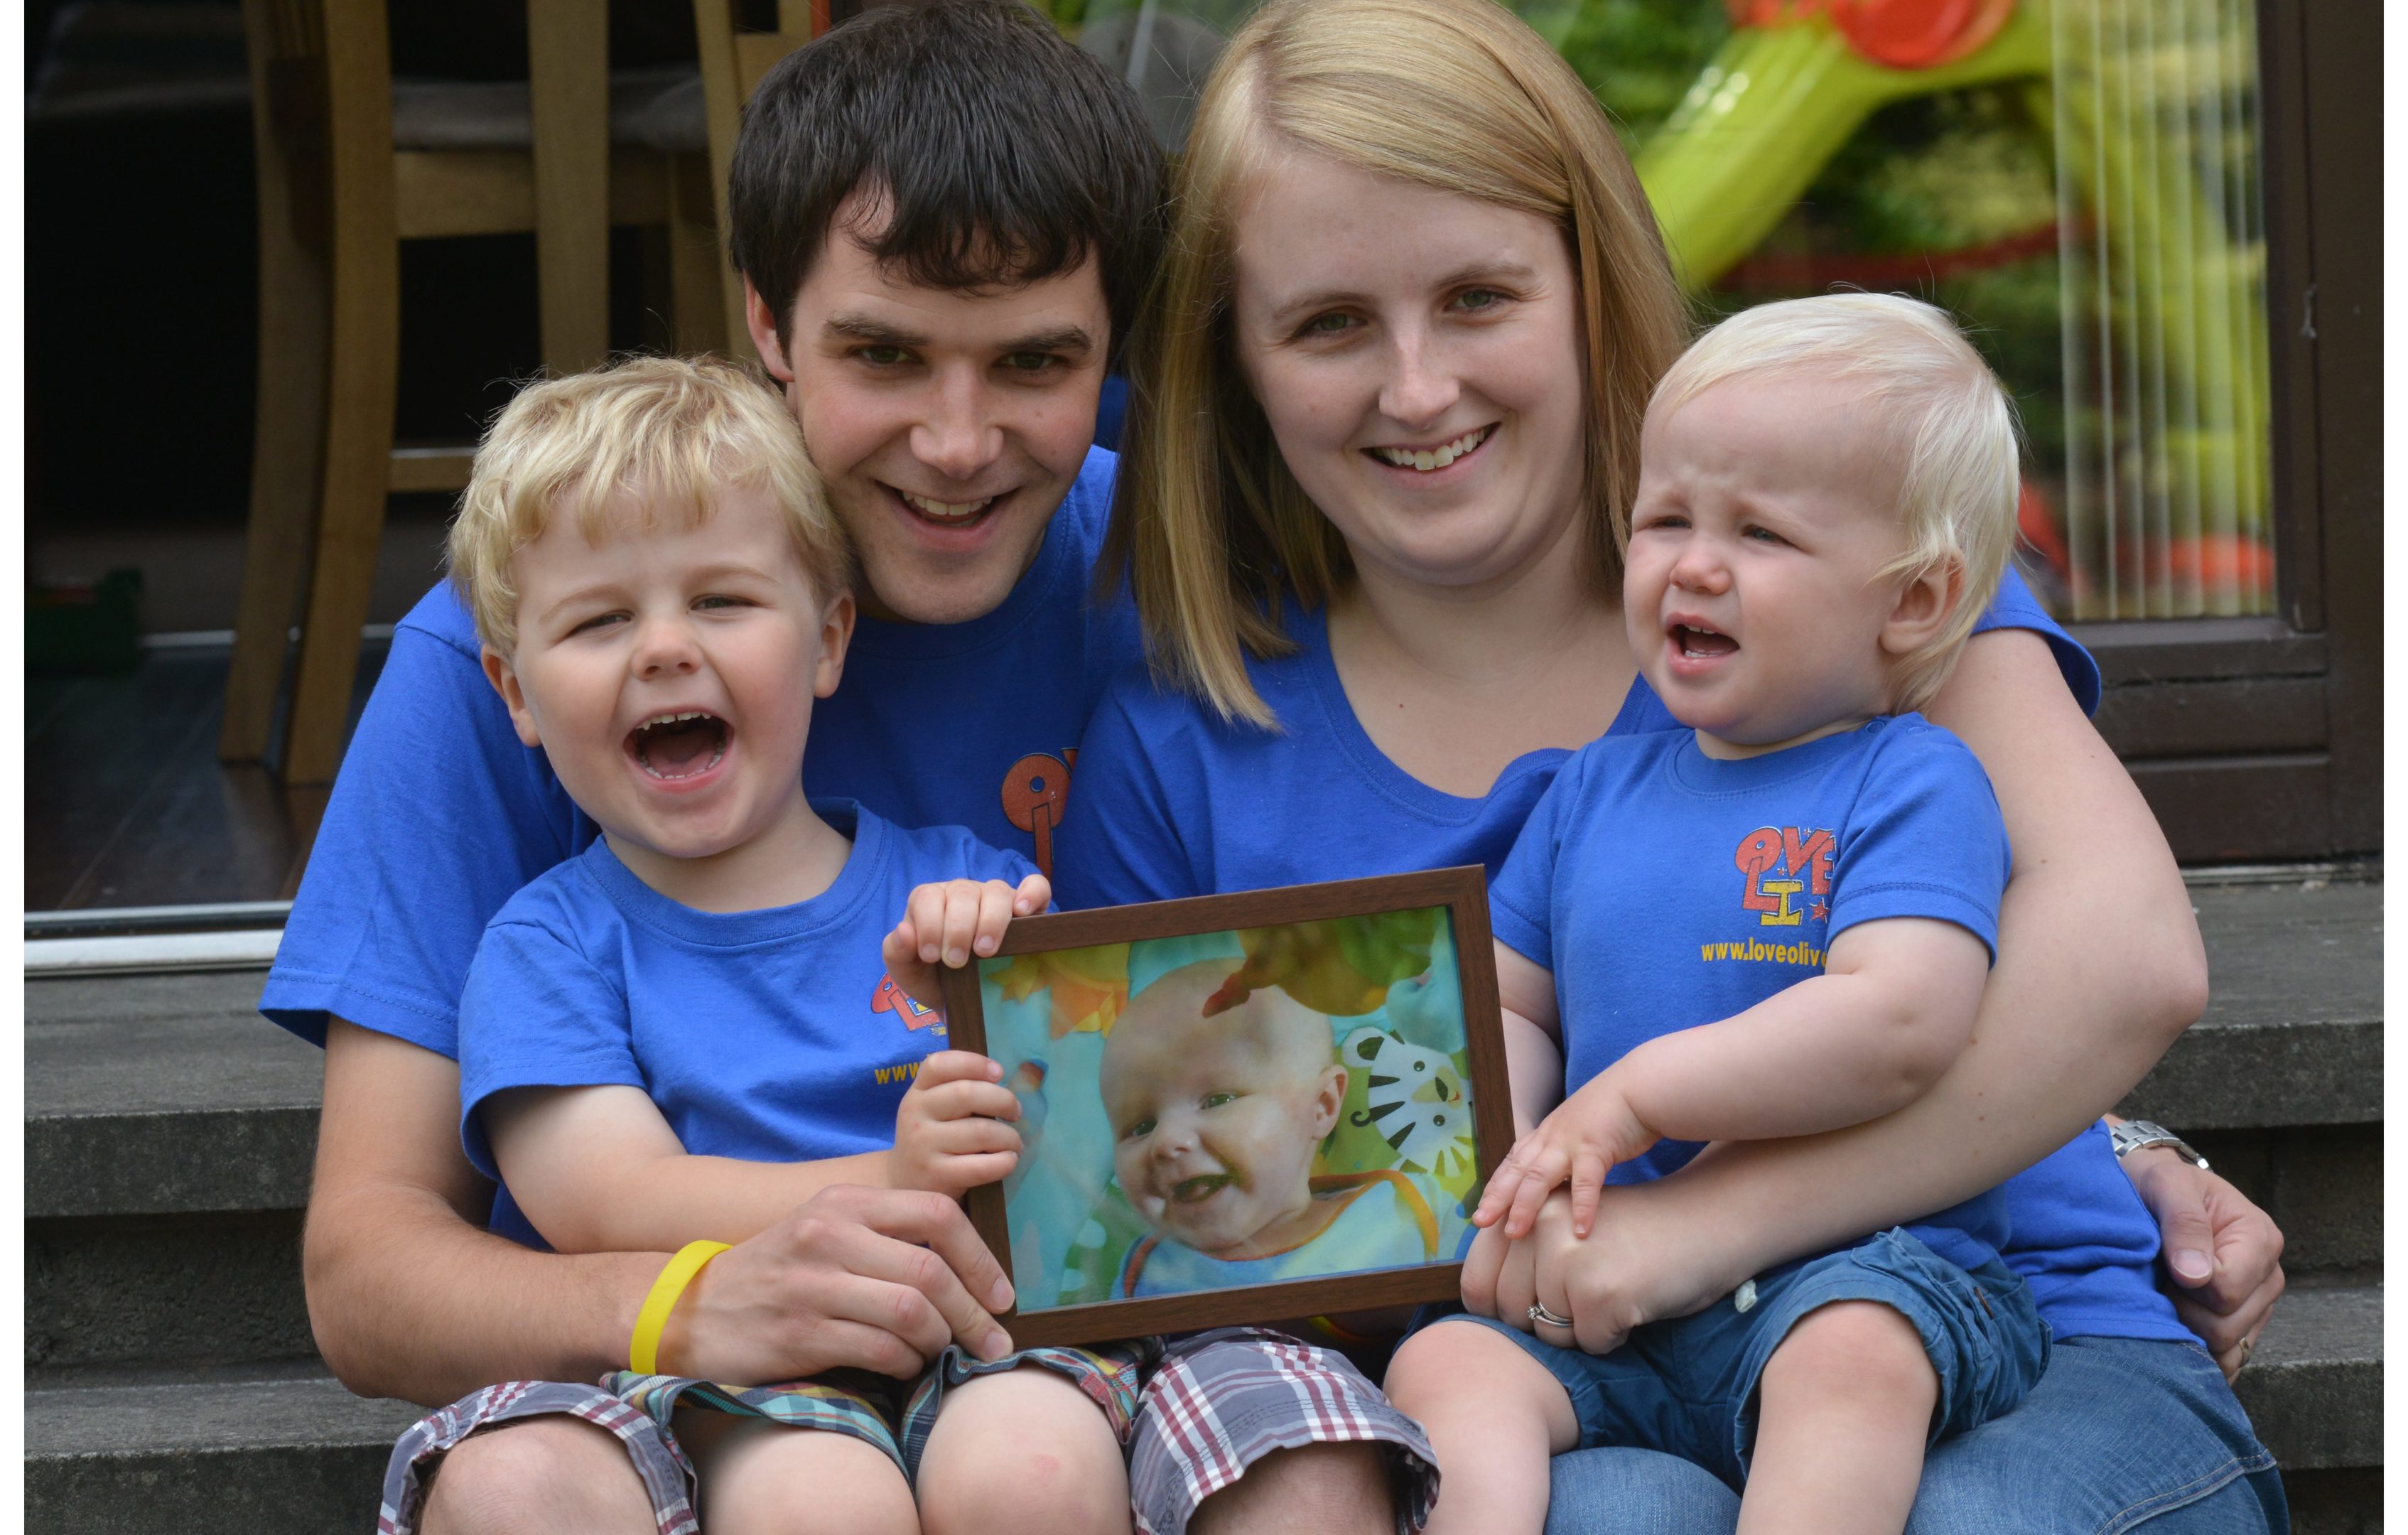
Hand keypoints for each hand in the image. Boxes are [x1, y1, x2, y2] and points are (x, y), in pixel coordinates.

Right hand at [658, 1184, 1016, 1383]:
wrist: (690, 1309)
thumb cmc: (777, 1273)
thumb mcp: (825, 1231)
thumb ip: (886, 1237)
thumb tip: (967, 1271)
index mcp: (845, 1202)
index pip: (937, 1214)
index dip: (981, 1258)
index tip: (1002, 1296)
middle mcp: (829, 1235)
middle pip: (932, 1271)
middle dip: (974, 1314)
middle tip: (993, 1343)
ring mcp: (812, 1285)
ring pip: (911, 1312)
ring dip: (939, 1342)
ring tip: (939, 1354)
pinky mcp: (800, 1334)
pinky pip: (880, 1351)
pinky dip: (905, 1365)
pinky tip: (903, 1368)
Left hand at [882, 874, 1050, 1009]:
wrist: (966, 1001)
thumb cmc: (935, 980)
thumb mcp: (908, 973)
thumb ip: (896, 953)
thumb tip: (904, 930)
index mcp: (931, 902)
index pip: (927, 897)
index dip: (929, 924)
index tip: (933, 956)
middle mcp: (962, 893)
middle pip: (962, 892)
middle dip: (957, 928)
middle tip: (957, 962)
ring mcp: (995, 897)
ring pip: (996, 890)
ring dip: (990, 920)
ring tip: (985, 951)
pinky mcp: (1027, 907)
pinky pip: (1035, 886)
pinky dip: (1031, 894)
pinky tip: (1022, 913)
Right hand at [890, 1050, 1021, 1197]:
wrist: (905, 1184)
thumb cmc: (933, 1139)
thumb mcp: (933, 1109)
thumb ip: (958, 1090)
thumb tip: (1003, 1082)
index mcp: (918, 1091)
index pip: (939, 1064)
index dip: (974, 1063)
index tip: (999, 1073)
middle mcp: (915, 1113)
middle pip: (966, 1093)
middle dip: (1003, 1100)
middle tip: (1016, 1113)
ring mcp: (923, 1145)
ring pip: (980, 1131)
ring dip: (1009, 1137)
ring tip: (1014, 1144)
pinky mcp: (936, 1175)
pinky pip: (981, 1165)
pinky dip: (1005, 1162)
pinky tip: (1009, 1161)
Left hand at [1461, 1182, 1741, 1357]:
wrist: (1710, 1221)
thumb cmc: (1636, 1235)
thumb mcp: (1568, 1230)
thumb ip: (1524, 1255)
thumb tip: (1478, 1308)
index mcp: (1527, 1213)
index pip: (1476, 1283)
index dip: (1494, 1311)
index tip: (1522, 1314)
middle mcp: (1540, 1231)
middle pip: (1511, 1315)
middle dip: (1546, 1322)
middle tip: (1586, 1299)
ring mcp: (1569, 1262)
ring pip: (1549, 1335)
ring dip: (1582, 1330)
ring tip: (1615, 1292)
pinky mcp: (1601, 1294)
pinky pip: (1589, 1345)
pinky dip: (1614, 1336)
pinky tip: (1636, 1303)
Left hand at [1472, 1072, 1657, 1238]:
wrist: (1641, 1086)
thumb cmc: (1615, 1112)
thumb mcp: (1580, 1130)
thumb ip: (1566, 1152)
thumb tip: (1560, 1180)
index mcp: (1547, 1133)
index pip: (1514, 1161)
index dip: (1497, 1184)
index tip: (1482, 1207)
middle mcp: (1552, 1136)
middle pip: (1517, 1170)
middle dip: (1497, 1197)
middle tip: (1480, 1222)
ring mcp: (1571, 1141)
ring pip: (1540, 1176)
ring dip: (1525, 1205)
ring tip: (1514, 1232)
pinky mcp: (1597, 1147)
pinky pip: (1585, 1182)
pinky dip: (1582, 1206)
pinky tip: (1581, 1231)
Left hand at [2122, 1147, 2286, 1379]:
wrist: (2153, 1192)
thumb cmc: (2160, 1185)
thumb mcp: (2167, 1185)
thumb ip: (2184, 1223)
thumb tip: (2195, 1276)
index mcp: (2261, 1239)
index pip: (2226, 1291)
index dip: (2186, 1285)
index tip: (2165, 1263)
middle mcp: (2268, 1277)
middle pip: (2225, 1327)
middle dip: (2182, 1311)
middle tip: (2159, 1280)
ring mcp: (2257, 1305)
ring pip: (2225, 1348)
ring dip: (2185, 1330)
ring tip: (2165, 1295)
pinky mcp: (2241, 1325)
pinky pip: (2226, 1360)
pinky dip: (2197, 1352)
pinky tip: (2173, 1330)